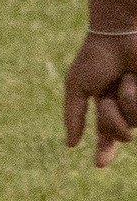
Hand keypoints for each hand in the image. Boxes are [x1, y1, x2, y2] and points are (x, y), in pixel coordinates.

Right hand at [64, 33, 136, 166]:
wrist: (121, 36)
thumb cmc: (96, 58)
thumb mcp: (77, 87)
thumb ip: (73, 116)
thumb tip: (70, 144)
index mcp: (105, 105)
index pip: (105, 134)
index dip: (104, 150)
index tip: (99, 164)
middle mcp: (125, 107)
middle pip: (120, 134)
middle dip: (111, 119)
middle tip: (107, 98)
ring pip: (134, 124)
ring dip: (126, 102)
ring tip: (127, 78)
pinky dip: (136, 96)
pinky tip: (135, 78)